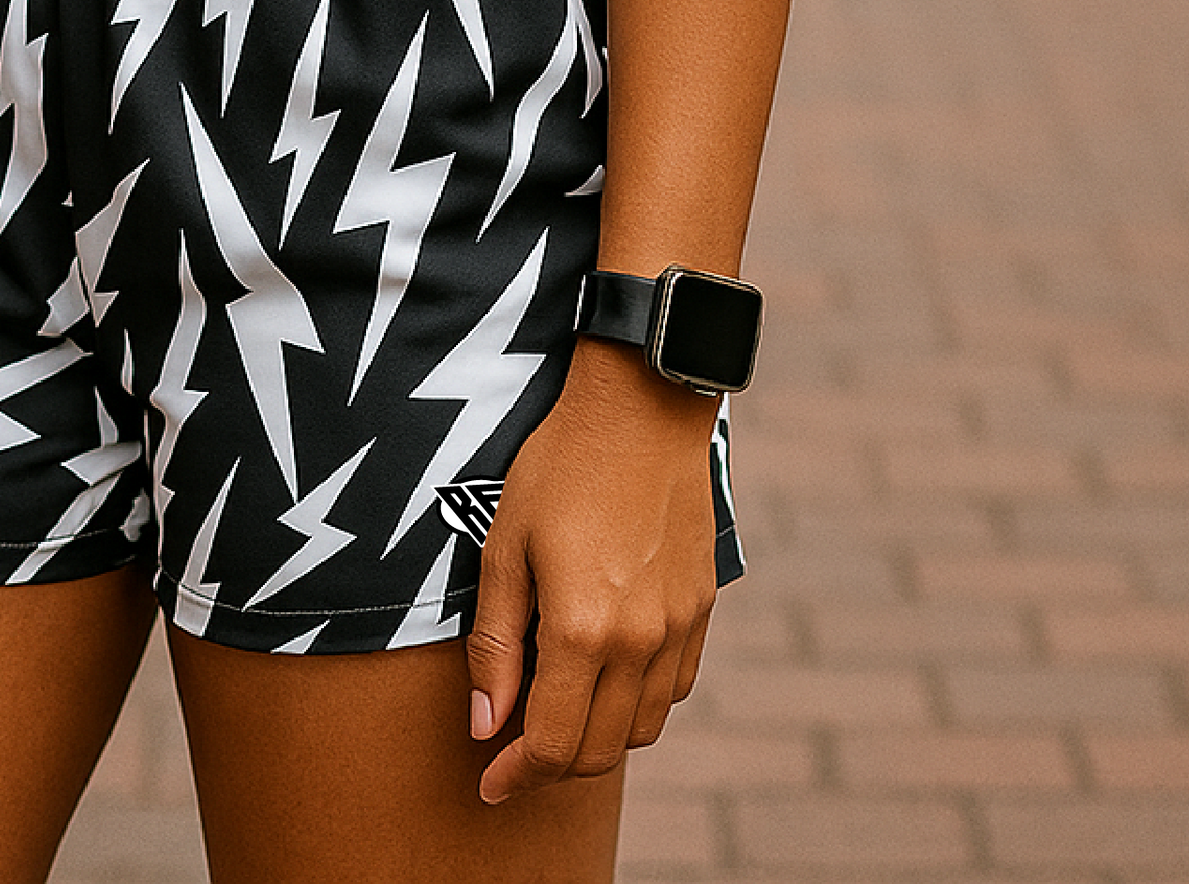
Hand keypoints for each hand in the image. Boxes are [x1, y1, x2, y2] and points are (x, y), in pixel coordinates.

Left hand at [466, 341, 720, 804]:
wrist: (641, 406)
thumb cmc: (561, 466)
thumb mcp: (505, 546)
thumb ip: (495, 645)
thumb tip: (486, 725)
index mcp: (583, 630)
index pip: (553, 745)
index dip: (516, 775)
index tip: (490, 782)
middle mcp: (639, 642)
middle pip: (600, 750)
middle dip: (553, 766)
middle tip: (515, 751)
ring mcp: (678, 628)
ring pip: (643, 728)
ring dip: (599, 738)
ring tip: (560, 710)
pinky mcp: (702, 608)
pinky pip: (675, 688)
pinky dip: (640, 703)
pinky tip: (608, 674)